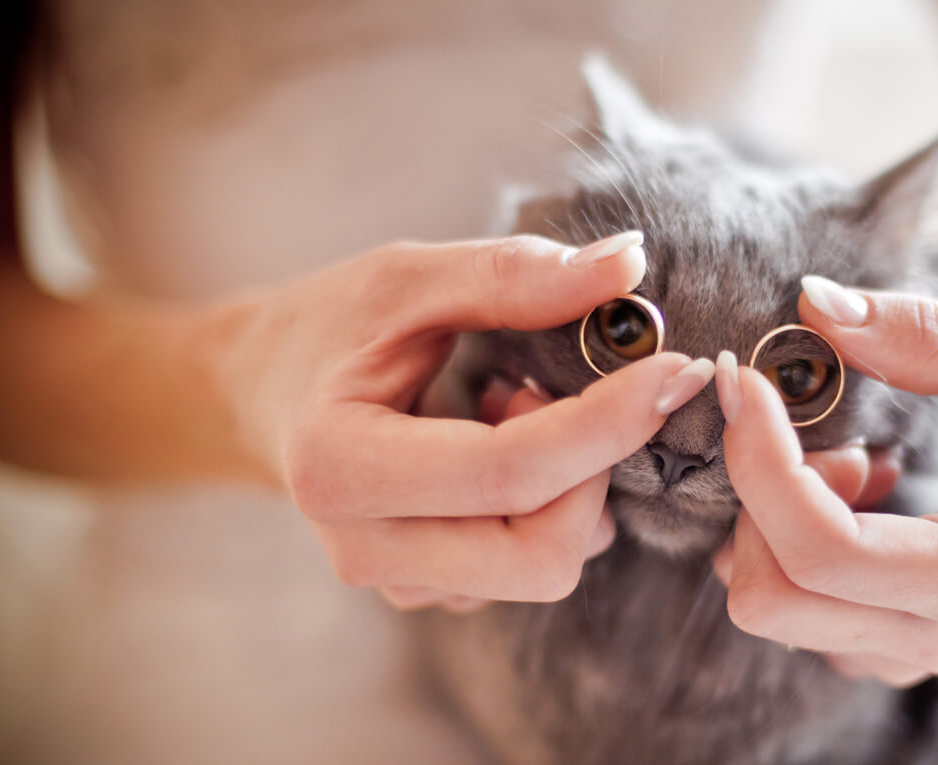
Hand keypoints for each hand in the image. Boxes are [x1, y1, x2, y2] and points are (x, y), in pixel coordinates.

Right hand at [207, 232, 715, 607]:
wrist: (260, 393)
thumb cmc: (328, 325)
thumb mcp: (406, 280)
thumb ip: (512, 276)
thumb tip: (629, 264)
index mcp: (341, 467)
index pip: (511, 471)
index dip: (609, 423)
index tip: (676, 369)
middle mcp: (365, 548)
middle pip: (540, 556)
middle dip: (593, 474)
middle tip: (557, 388)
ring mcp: (398, 582)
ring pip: (544, 567)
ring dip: (568, 484)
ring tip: (506, 402)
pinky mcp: (431, 589)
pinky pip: (527, 566)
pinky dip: (548, 504)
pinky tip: (499, 442)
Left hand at [710, 276, 937, 686]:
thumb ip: (928, 333)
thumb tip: (813, 302)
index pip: (823, 550)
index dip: (760, 463)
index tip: (746, 380)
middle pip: (769, 595)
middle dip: (757, 495)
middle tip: (807, 424)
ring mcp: (904, 656)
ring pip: (767, 601)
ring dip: (778, 515)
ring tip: (863, 462)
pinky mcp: (878, 649)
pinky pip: (789, 603)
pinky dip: (790, 539)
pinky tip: (861, 495)